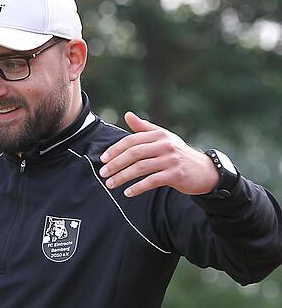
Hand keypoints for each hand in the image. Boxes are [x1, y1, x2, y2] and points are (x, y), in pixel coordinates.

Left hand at [99, 112, 218, 196]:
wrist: (204, 170)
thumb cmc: (178, 153)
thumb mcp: (163, 137)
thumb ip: (144, 128)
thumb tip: (127, 114)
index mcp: (159, 135)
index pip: (131, 140)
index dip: (115, 150)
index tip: (102, 159)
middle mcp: (165, 145)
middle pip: (134, 153)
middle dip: (116, 164)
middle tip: (103, 173)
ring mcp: (171, 160)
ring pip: (141, 168)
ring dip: (122, 177)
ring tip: (110, 184)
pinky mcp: (176, 175)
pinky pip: (152, 181)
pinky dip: (138, 187)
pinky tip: (127, 192)